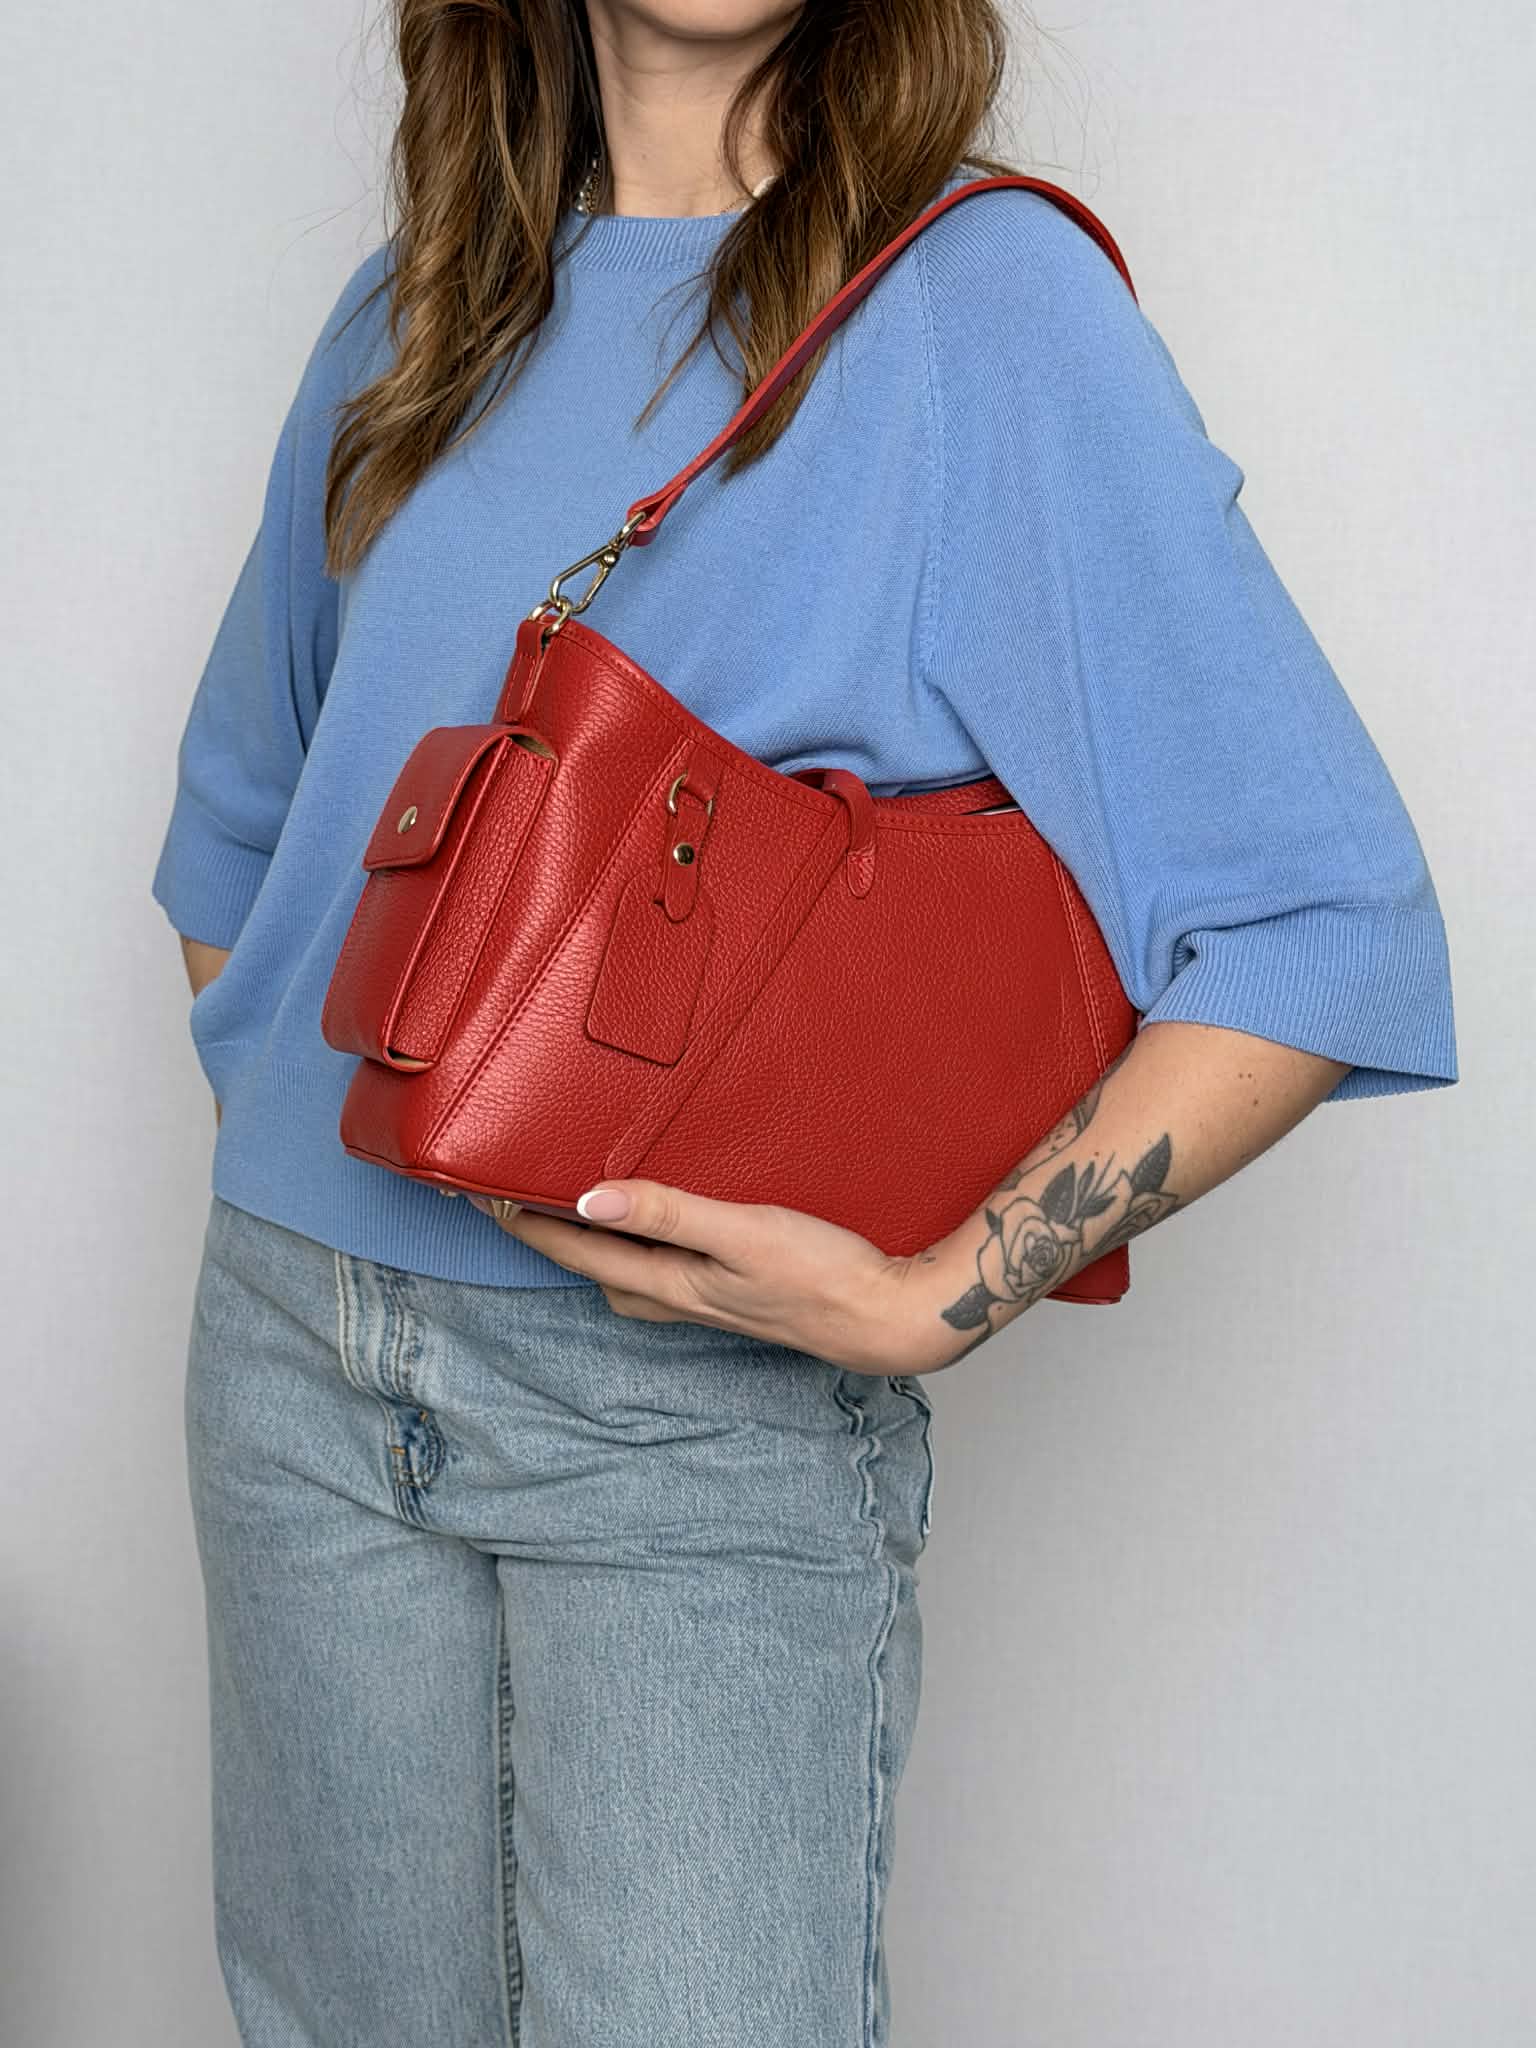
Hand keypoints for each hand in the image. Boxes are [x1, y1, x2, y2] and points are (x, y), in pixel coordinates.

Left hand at [463, 1180, 971, 1376]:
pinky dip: (648, 1251)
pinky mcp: (741, 1294)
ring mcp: (714, 1301)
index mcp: (675, 1283)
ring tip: (581, 1211)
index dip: (527, 1222)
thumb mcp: (743, 1233)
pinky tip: (669, 1231)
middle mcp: (685, 1298)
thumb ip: (670, 1212)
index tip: (480, 1196)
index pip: (580, 1248)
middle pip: (598, 1269)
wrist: (891, 1319)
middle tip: (517, 1202)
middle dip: (552, 1238)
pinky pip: (671, 1274)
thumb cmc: (825, 1276)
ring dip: (599, 1247)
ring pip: (633, 1278)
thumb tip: (590, 1199)